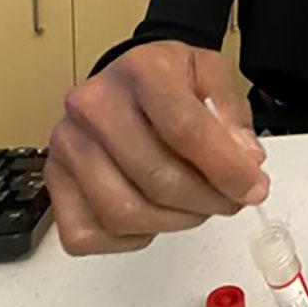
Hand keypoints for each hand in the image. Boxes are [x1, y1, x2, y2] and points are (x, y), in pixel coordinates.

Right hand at [44, 41, 268, 254]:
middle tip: (229, 201)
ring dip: (174, 222)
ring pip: (124, 212)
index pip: (185, 130)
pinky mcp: (55, 182)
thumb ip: (233, 117)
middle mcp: (93, 104)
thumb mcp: (212, 76)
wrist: (129, 78)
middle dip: (206, 201)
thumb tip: (245, 162)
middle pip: (157, 178)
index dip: (226, 169)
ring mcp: (67, 144)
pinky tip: (153, 213)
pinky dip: (130, 237)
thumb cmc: (169, 80)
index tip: (253, 188)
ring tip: (195, 206)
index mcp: (140, 69)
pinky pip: (88, 234)